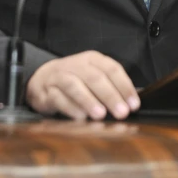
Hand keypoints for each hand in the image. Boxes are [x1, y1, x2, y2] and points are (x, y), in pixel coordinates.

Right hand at [25, 51, 139, 120]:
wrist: (43, 79)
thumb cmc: (76, 80)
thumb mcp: (93, 76)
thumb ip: (110, 87)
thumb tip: (131, 104)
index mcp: (92, 59)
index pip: (112, 69)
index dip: (124, 86)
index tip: (134, 104)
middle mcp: (77, 64)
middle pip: (95, 77)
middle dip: (110, 96)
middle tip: (122, 113)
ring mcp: (60, 76)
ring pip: (75, 85)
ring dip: (89, 100)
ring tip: (100, 115)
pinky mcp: (47, 91)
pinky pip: (58, 98)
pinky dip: (70, 108)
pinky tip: (80, 118)